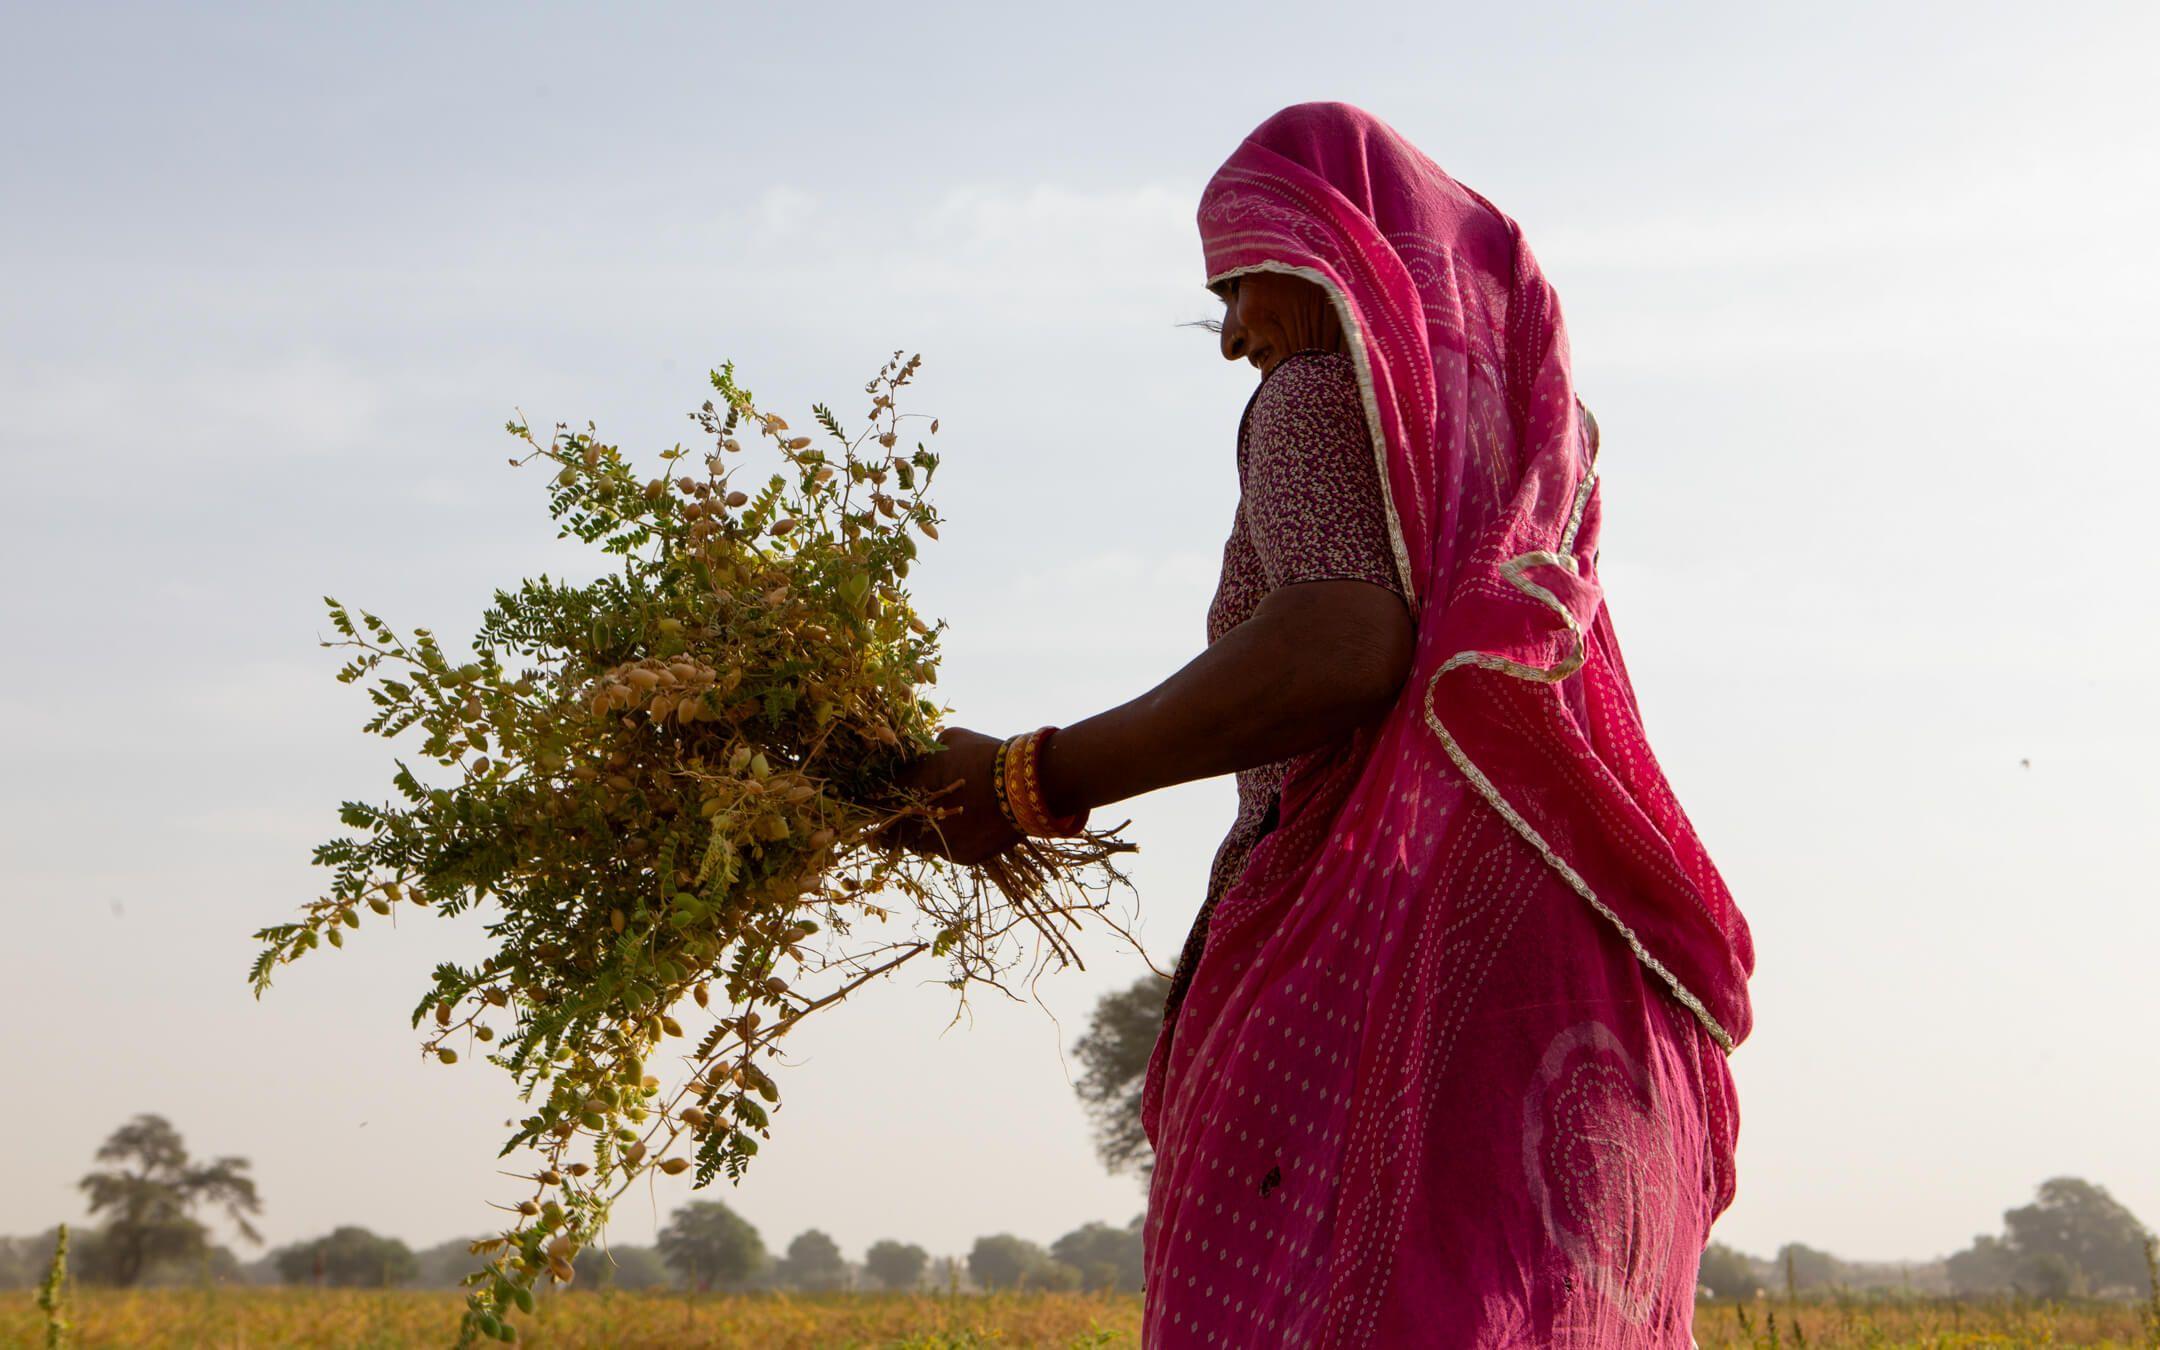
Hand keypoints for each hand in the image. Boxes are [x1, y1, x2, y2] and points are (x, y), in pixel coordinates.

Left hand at [883, 727, 1020, 864]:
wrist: (1026, 785)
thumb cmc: (985, 756)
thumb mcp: (950, 740)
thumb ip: (927, 752)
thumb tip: (918, 758)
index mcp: (913, 791)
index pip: (879, 801)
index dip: (876, 803)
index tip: (873, 802)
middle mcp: (921, 823)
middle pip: (893, 832)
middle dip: (894, 824)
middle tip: (899, 815)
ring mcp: (943, 844)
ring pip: (919, 844)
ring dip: (920, 834)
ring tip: (935, 820)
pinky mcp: (964, 857)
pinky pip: (946, 849)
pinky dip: (948, 839)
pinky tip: (961, 826)